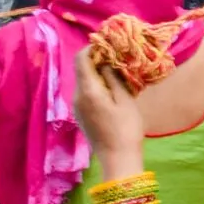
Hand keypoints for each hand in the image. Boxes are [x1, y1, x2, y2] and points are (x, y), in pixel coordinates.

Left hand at [72, 53, 147, 174]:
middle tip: (119, 58)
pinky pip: (86, 93)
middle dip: (98, 60)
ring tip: (119, 74)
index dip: (93, 48)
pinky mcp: (82, 115)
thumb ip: (114, 78)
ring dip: (99, 74)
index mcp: (88, 90)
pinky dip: (98, 86)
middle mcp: (77, 96)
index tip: (109, 45)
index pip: (81, 59)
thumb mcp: (125, 100)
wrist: (117, 158)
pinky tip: (114, 90)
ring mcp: (78, 107)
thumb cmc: (126, 129)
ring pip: (85, 82)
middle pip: (82, 69)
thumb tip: (107, 63)